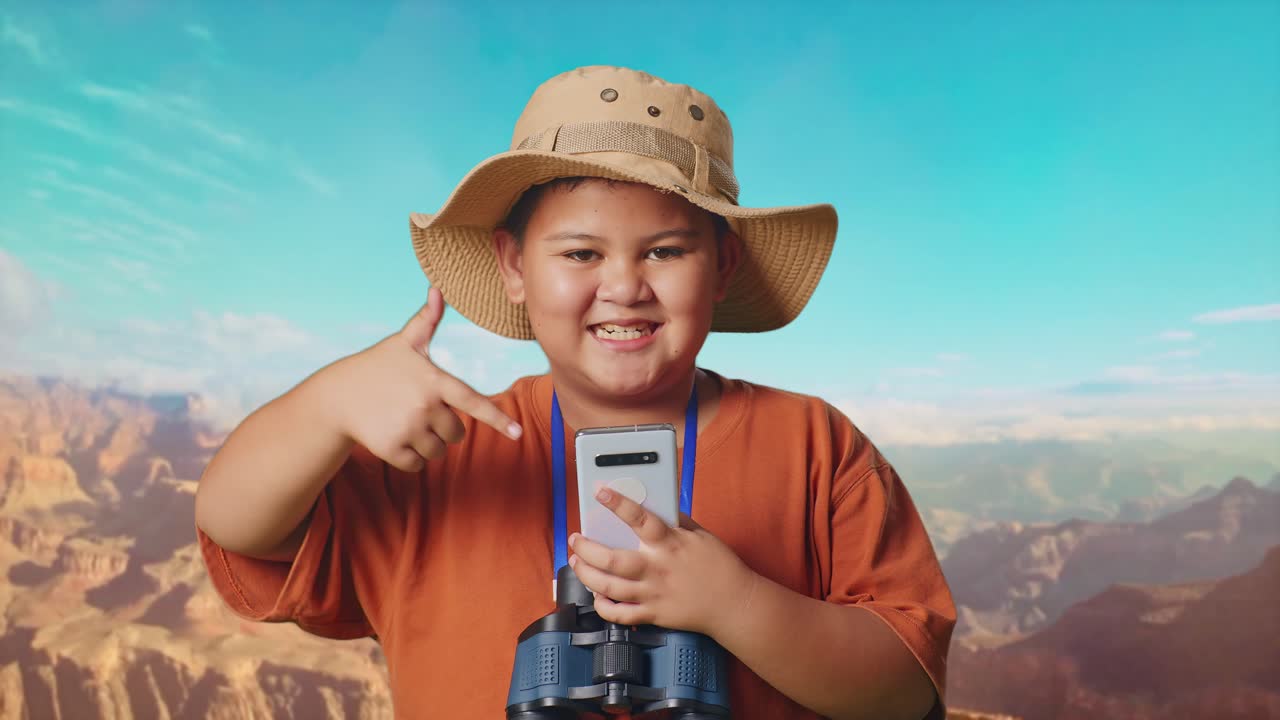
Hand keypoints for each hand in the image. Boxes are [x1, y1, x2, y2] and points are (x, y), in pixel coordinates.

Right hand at [320, 286, 521, 471]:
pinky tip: (394, 437)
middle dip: (444, 427)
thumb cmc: (377, 366)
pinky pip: (418, 465)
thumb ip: (426, 320)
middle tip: (419, 412)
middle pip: (457, 433)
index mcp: (434, 381)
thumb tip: (437, 290)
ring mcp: (408, 429)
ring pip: (438, 451)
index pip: (473, 402)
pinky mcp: (391, 449)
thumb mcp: (403, 343)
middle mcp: (424, 406)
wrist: (337, 396)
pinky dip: (411, 457)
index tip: (518, 434)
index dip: (498, 419)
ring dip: (428, 443)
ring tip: (405, 423)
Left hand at [568, 488, 758, 636]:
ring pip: (609, 587)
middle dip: (587, 548)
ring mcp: (653, 594)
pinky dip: (603, 606)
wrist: (734, 603)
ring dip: (586, 574)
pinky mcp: (653, 615)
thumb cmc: (719, 566)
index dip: (617, 503)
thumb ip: (676, 521)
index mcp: (671, 543)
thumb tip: (655, 505)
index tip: (599, 491)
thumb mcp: (701, 535)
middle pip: (613, 559)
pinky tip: (597, 595)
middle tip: (576, 538)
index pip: (639, 518)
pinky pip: (620, 615)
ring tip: (576, 561)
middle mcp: (658, 568)